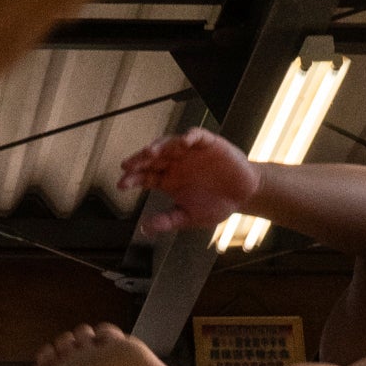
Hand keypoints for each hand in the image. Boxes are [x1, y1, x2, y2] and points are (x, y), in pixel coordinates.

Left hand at [118, 129, 263, 241]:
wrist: (244, 196)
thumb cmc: (215, 205)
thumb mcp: (189, 217)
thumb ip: (169, 220)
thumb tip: (145, 229)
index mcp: (168, 179)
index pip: (145, 176)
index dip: (133, 178)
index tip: (121, 185)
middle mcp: (176, 163)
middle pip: (153, 158)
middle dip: (140, 160)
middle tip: (129, 165)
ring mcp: (191, 152)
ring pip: (170, 144)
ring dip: (160, 146)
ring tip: (151, 153)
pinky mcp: (209, 144)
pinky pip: (198, 136)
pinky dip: (191, 137)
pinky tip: (184, 142)